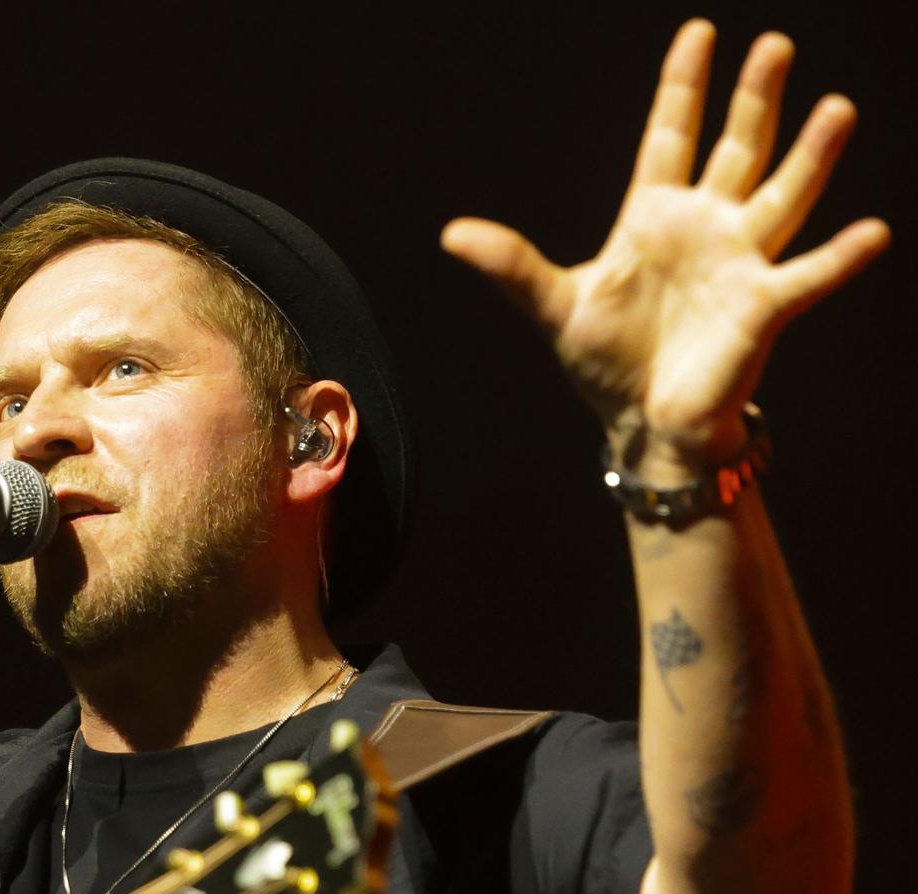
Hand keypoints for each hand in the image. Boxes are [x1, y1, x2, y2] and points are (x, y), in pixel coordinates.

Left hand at [441, 20, 889, 466]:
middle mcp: (705, 228)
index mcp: (653, 217)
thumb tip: (451, 234)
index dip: (683, 86)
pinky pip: (809, 275)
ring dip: (812, 156)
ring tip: (837, 107)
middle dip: (755, 100)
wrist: (644, 422)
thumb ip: (511, 265)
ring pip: (783, 195)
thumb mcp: (554, 304)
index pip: (671, 135)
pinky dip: (840, 257)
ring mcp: (740, 262)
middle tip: (776, 44)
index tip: (700, 32)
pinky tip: (873, 231)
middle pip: (736, 149)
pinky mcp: (764, 307)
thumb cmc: (607, 359)